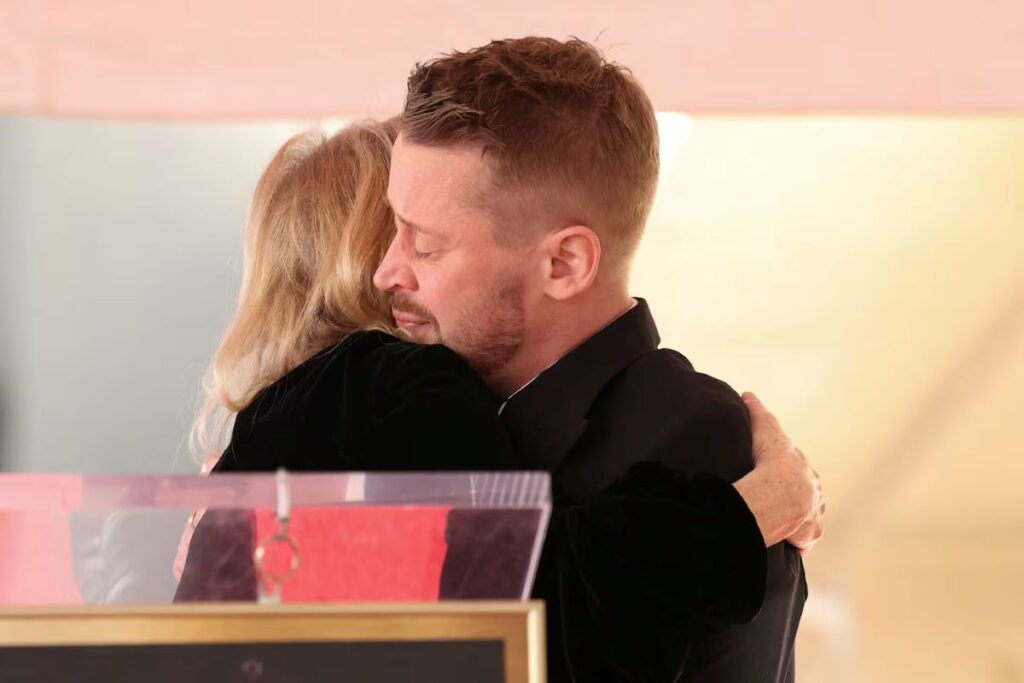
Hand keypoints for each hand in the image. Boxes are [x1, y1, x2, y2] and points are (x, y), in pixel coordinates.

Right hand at [732, 392, 823, 552]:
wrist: (782, 490)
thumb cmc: (772, 459)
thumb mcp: (764, 429)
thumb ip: (756, 411)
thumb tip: (747, 394)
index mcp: (806, 471)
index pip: (799, 471)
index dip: (786, 472)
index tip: (774, 474)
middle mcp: (815, 493)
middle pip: (807, 496)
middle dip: (797, 498)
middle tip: (776, 502)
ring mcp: (813, 514)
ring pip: (808, 519)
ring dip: (798, 522)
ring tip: (782, 525)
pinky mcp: (808, 534)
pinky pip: (804, 540)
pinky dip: (797, 542)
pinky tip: (788, 544)